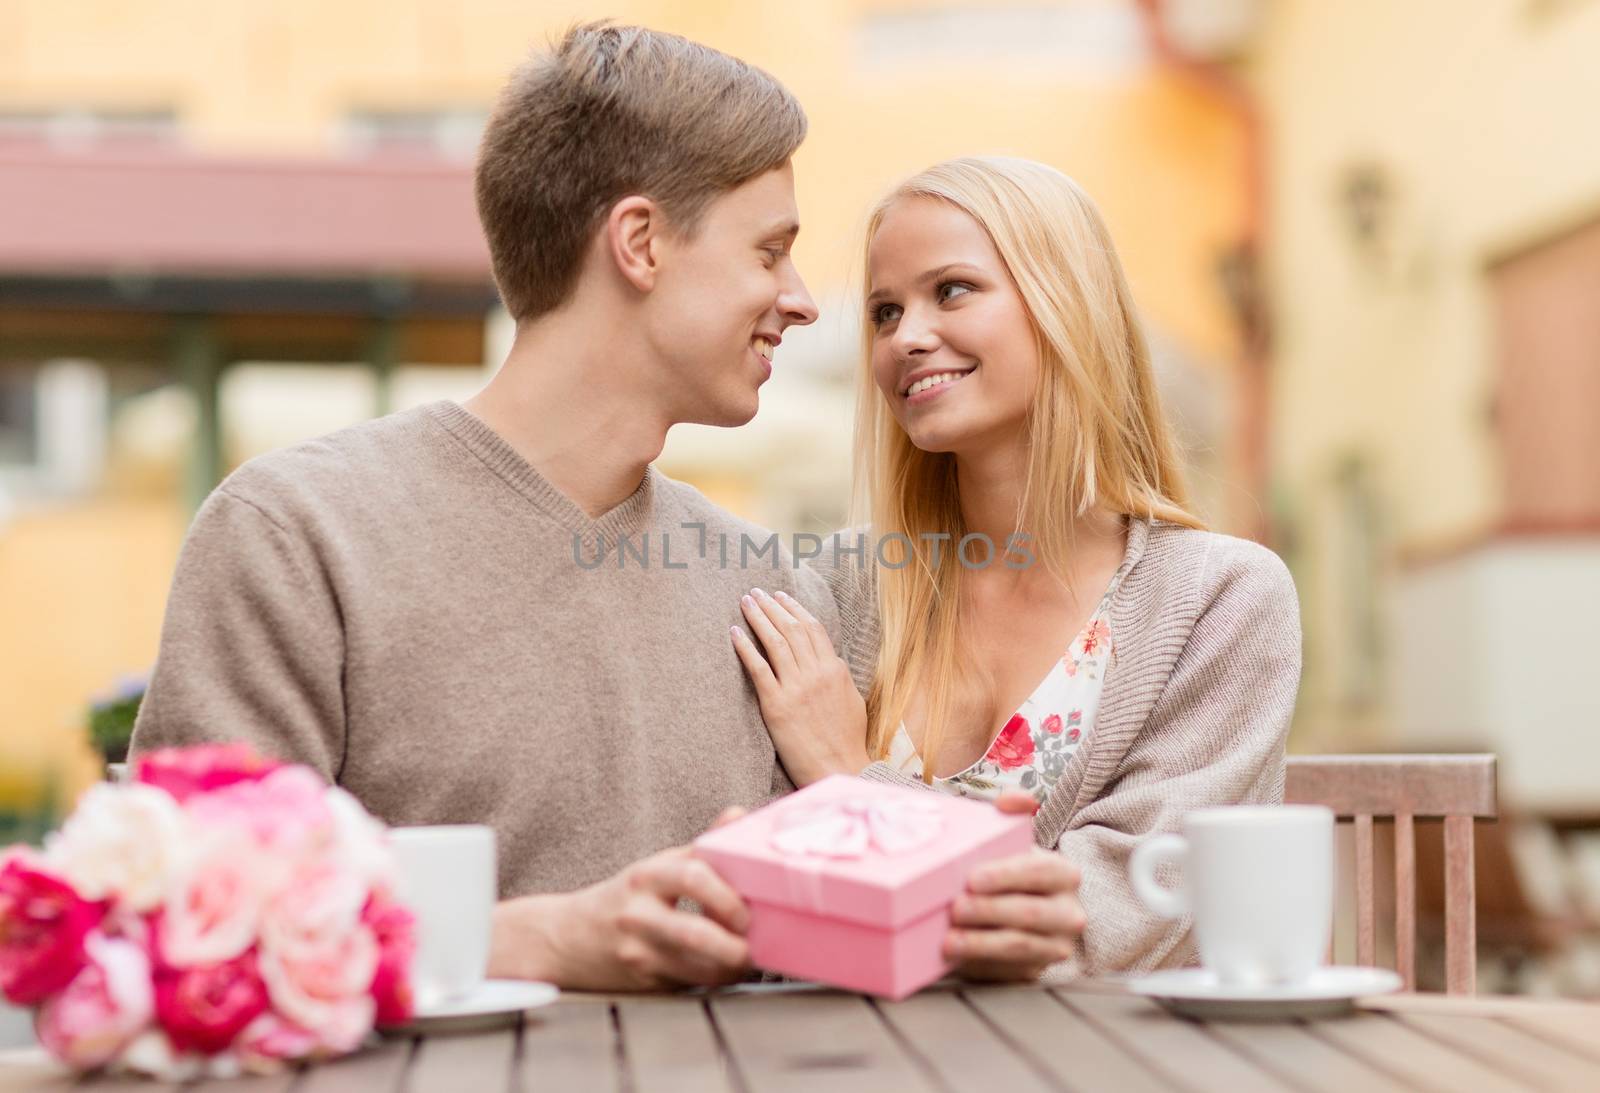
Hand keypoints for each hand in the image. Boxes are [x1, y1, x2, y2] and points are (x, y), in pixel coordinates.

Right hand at [489, 809, 752, 990]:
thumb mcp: (656, 866)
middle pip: (697, 932)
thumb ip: (701, 848)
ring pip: (699, 967)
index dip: (730, 893)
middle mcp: (639, 914)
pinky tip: (726, 968)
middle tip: (754, 937)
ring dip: (732, 965)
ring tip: (748, 955)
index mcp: (647, 876)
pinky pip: (690, 983)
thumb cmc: (623, 898)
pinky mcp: (642, 981)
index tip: (752, 900)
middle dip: (735, 940)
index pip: (694, 875)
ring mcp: (638, 952)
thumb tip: (739, 815)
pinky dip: (716, 977)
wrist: (565, 938)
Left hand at [731, 588, 869, 785]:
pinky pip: (758, 669)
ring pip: (775, 642)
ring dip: (758, 618)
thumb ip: (838, 676)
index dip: (794, 608)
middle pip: (791, 629)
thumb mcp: (851, 700)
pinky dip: (745, 647)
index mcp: (834, 669)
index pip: (812, 628)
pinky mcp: (777, 706)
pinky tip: (734, 633)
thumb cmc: (847, 740)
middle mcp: (815, 673)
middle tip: (755, 592)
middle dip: (772, 606)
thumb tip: (828, 657)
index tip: (780, 595)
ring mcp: (796, 688)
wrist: (839, 769)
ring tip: (745, 603)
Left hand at [945, 820, 1084, 981]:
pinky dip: (980, 964)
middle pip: (1029, 913)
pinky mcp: (1036, 972)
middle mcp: (1068, 913)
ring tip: (950, 939)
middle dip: (989, 910)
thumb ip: (1010, 816)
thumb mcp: (1014, 844)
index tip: (972, 878)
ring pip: (1020, 946)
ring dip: (982, 943)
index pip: (1039, 872)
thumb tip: (1013, 800)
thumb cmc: (1012, 874)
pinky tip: (956, 958)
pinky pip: (1009, 971)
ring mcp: (1056, 946)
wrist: (1026, 914)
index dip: (1006, 875)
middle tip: (956, 907)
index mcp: (1063, 874)